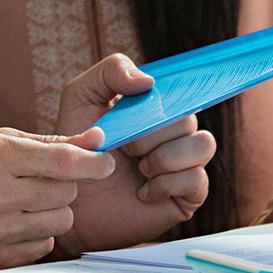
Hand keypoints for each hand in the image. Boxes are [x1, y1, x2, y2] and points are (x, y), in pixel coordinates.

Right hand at [0, 128, 116, 272]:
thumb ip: (44, 141)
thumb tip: (92, 139)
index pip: (64, 163)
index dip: (94, 162)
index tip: (105, 161)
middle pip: (66, 192)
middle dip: (65, 183)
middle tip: (42, 179)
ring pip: (59, 222)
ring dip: (53, 210)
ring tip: (26, 201)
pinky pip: (42, 248)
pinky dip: (37, 234)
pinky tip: (14, 221)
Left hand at [52, 54, 213, 251]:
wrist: (69, 201)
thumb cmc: (74, 149)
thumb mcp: (81, 97)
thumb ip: (111, 71)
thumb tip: (149, 82)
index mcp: (155, 106)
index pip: (182, 87)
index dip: (165, 96)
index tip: (140, 109)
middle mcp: (173, 132)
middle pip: (188, 117)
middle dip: (152, 134)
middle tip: (126, 148)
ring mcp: (183, 163)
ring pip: (203, 144)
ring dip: (166, 157)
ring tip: (139, 169)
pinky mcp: (186, 195)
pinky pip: (198, 179)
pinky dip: (167, 183)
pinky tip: (143, 192)